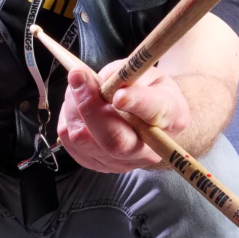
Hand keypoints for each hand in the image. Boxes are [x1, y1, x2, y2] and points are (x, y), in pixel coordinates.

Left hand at [57, 60, 190, 172]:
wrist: (152, 122)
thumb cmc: (150, 93)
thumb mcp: (149, 74)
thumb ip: (129, 73)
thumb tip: (103, 80)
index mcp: (171, 116)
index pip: (154, 112)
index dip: (136, 102)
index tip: (119, 94)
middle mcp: (148, 148)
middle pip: (115, 141)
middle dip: (90, 106)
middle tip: (78, 75)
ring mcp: (122, 162)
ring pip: (84, 139)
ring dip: (73, 105)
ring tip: (79, 84)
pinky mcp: (97, 164)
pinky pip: (69, 141)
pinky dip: (67, 116)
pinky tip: (76, 102)